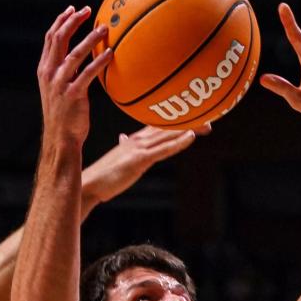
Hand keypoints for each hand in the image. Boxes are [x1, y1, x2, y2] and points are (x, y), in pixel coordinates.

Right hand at [37, 6, 111, 144]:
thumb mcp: (59, 89)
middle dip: (72, 21)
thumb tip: (83, 55)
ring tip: (104, 28)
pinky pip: (87, 74)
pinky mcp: (72, 95)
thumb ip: (66, 71)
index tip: (73, 9)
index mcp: (45, 69)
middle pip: (58, 39)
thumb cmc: (64, 115)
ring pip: (73, 54)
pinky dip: (98, 62)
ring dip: (89, 39)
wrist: (60, 139)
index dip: (61, 21)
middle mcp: (49, 74)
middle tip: (88, 10)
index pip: (50, 38)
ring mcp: (59, 84)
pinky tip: (110, 54)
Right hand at [81, 126, 204, 204]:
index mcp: (135, 138)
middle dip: (189, 121)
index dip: (177, 119)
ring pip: (167, 134)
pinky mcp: (139, 160)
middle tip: (211, 117)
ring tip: (207, 124)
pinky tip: (191, 137)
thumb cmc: (104, 174)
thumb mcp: (118, 156)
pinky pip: (163, 150)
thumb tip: (123, 136)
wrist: (89, 184)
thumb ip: (125, 145)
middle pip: (167, 126)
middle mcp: (138, 139)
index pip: (159, 124)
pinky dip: (178, 142)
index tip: (195, 116)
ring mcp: (138, 148)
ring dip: (189, 128)